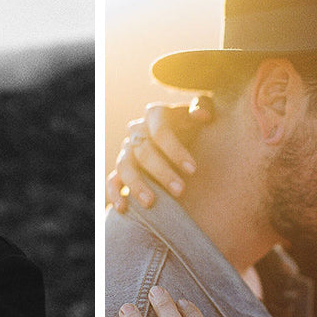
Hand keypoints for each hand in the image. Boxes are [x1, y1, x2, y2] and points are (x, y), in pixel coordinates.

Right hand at [105, 97, 212, 212]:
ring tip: (151, 203)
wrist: (185, 137)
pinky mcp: (121, 170)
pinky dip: (115, 194)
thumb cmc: (196, 125)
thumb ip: (204, 107)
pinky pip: (112, 181)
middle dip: (162, 172)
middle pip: (143, 151)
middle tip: (181, 191)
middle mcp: (137, 131)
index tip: (193, 170)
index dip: (175, 150)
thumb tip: (200, 115)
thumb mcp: (204, 112)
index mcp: (155, 115)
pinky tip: (123, 209)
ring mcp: (127, 150)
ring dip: (137, 185)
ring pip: (124, 166)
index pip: (160, 131)